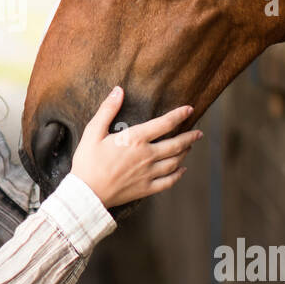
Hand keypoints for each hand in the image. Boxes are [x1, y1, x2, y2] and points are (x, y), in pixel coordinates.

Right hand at [69, 86, 201, 208]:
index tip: (189, 110)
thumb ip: (107, 110)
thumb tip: (118, 90)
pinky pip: (169, 181)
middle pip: (176, 144)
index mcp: (135, 139)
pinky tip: (182, 170)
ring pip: (175, 162)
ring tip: (190, 147)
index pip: (164, 123)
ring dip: (185, 153)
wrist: (86, 193)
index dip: (179, 115)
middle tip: (198, 132)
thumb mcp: (93, 131)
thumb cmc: (87, 161)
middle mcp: (147, 155)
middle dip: (190, 137)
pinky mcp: (146, 188)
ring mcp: (148, 173)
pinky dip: (178, 174)